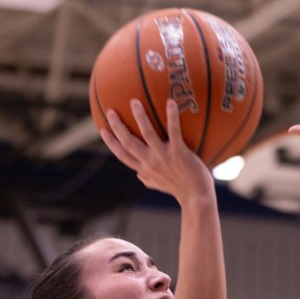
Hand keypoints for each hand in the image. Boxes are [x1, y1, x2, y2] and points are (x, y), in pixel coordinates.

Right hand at [99, 99, 213, 204]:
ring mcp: (164, 157)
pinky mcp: (179, 152)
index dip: (111, 143)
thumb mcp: (160, 185)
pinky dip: (172, 116)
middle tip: (111, 111)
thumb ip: (148, 179)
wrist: (197, 197)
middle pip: (128, 142)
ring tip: (134, 102)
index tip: (102, 130)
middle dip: (117, 127)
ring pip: (147, 133)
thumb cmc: (181, 190)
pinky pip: (174, 131)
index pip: (123, 155)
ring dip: (140, 117)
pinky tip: (170, 101)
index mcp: (145, 169)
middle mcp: (150, 162)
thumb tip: (138, 175)